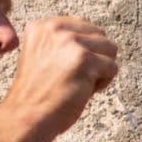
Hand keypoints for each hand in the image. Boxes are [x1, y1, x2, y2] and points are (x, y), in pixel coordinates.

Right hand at [0, 17, 122, 141]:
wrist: (28, 115)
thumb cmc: (39, 92)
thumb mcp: (45, 56)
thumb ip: (64, 43)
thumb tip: (100, 39)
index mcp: (42, 26)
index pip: (83, 26)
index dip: (84, 50)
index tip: (65, 68)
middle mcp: (55, 29)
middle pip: (100, 36)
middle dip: (96, 58)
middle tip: (73, 77)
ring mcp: (70, 42)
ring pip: (110, 49)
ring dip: (101, 70)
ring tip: (78, 82)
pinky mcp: (85, 59)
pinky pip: (113, 67)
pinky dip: (104, 83)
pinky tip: (83, 90)